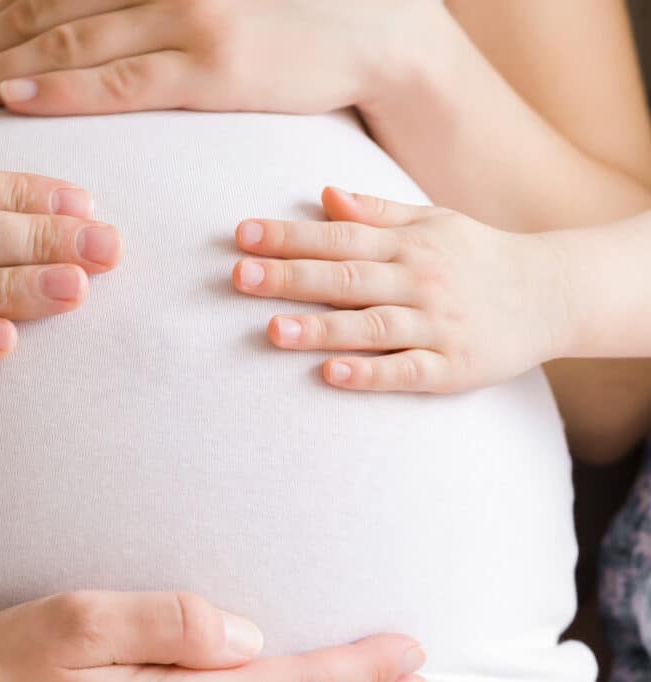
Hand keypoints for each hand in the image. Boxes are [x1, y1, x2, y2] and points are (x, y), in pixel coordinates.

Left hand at [0, 0, 443, 117]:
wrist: (374, 31)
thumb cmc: (279, 18)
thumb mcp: (198, 2)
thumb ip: (132, 15)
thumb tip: (66, 40)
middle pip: (33, 19)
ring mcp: (182, 19)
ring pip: (64, 48)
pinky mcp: (214, 64)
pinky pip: (124, 79)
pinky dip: (65, 88)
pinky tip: (17, 99)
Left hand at [232, 187, 569, 392]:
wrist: (553, 294)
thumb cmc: (477, 255)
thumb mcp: (432, 222)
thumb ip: (376, 213)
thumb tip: (323, 194)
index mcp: (408, 244)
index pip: (338, 238)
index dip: (288, 236)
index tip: (241, 235)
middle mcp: (419, 281)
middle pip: (346, 279)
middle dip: (291, 277)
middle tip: (240, 276)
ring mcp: (435, 326)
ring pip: (370, 327)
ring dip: (320, 329)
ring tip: (271, 331)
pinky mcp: (451, 367)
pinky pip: (405, 371)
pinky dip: (369, 373)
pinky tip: (331, 375)